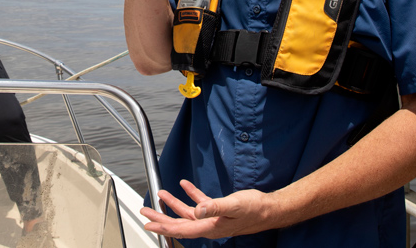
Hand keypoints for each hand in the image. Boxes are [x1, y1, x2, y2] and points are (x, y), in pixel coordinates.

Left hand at [139, 180, 278, 239]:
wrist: (269, 209)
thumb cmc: (255, 209)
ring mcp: (213, 218)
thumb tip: (198, 210)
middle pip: (179, 224)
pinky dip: (191, 195)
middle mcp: (209, 226)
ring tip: (160, 196)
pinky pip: (201, 204)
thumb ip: (214, 207)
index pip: (181, 229)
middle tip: (145, 213)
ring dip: (173, 204)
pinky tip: (184, 185)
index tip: (149, 223)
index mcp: (210, 227)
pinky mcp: (219, 210)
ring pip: (188, 214)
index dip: (164, 226)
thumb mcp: (234, 205)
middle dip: (161, 218)